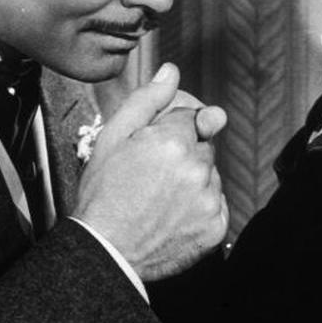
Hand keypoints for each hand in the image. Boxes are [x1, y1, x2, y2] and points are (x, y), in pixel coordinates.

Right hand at [72, 63, 228, 280]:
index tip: (155, 148)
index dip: (171, 130)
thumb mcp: (114, 137)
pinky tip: (174, 214)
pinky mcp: (215, 226)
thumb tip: (170, 71)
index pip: (191, 117)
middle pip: (203, 146)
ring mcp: (209, 200)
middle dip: (184, 153)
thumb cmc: (104, 195)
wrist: (105, 251)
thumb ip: (148, 99)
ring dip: (193, 180)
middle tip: (153, 175)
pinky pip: (217, 204)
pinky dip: (201, 207)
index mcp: (173, 141)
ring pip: (210, 174)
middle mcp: (197, 168)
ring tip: (160, 197)